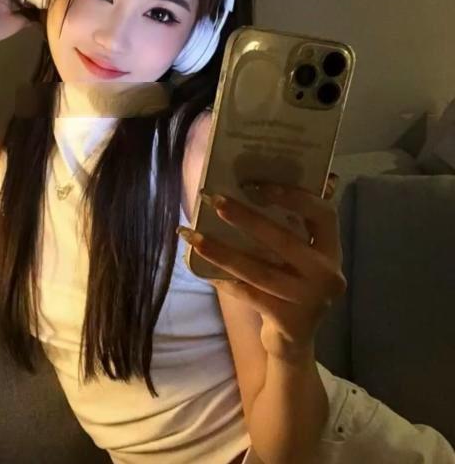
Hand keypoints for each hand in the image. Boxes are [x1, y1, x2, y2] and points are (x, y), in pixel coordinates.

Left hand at [178, 174, 345, 361]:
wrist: (293, 341)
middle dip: (246, 218)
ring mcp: (311, 301)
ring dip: (222, 250)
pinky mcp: (289, 322)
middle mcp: (328, 275)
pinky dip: (224, 279)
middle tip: (216, 200)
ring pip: (259, 270)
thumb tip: (262, 182)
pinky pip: (249, 294)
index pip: (324, 214)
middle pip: (284, 240)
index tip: (260, 185)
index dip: (295, 197)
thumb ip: (292, 222)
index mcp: (331, 250)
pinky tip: (200, 266)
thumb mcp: (299, 255)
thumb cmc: (290, 284)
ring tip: (192, 235)